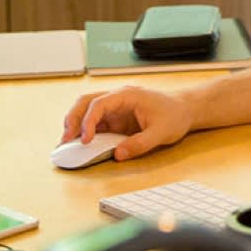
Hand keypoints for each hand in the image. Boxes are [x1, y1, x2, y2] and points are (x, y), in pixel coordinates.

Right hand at [60, 86, 194, 161]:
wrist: (185, 109)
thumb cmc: (175, 114)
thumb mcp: (161, 132)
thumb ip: (140, 144)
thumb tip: (118, 154)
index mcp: (127, 95)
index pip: (99, 104)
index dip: (89, 121)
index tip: (85, 139)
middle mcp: (117, 98)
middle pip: (86, 102)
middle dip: (72, 119)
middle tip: (65, 140)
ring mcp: (115, 108)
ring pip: (87, 110)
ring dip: (75, 124)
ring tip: (66, 143)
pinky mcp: (116, 118)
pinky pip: (96, 122)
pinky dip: (84, 131)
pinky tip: (79, 144)